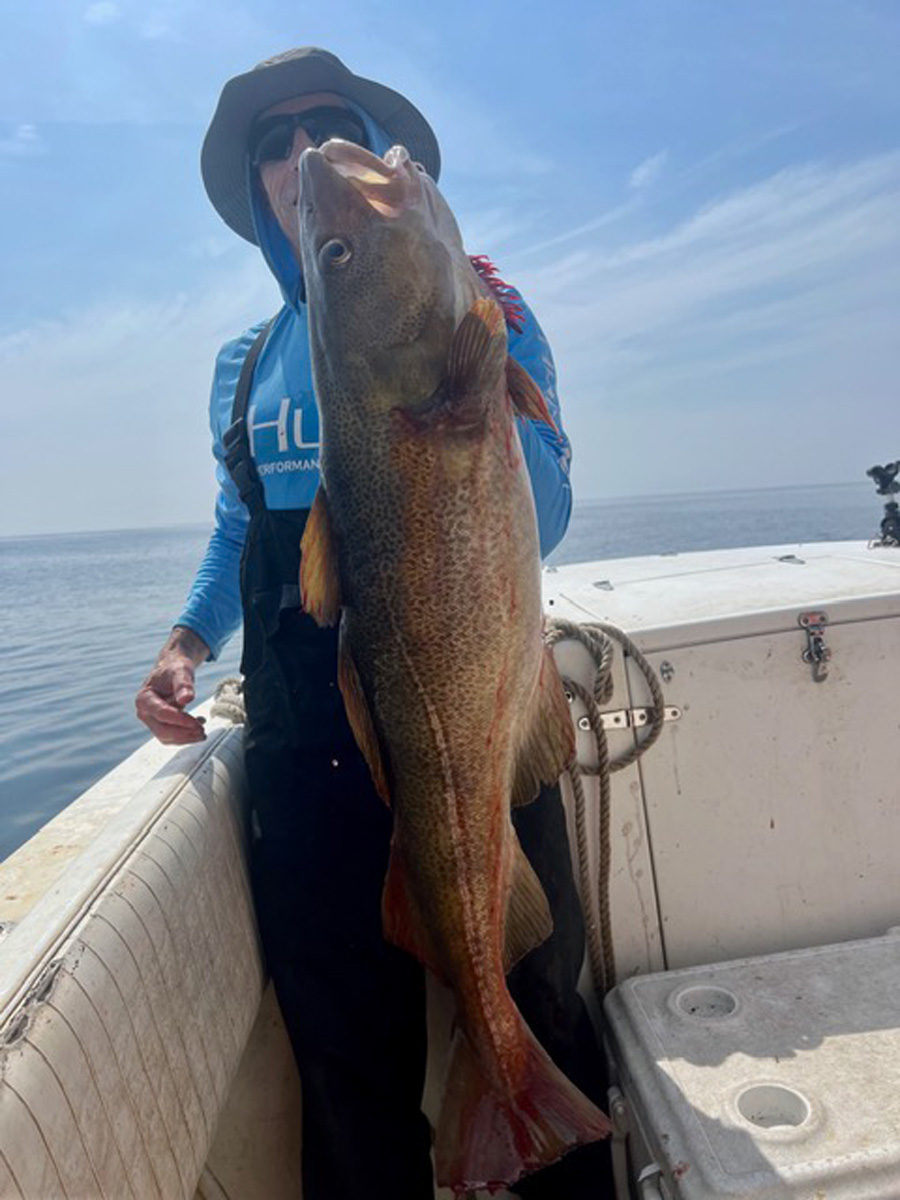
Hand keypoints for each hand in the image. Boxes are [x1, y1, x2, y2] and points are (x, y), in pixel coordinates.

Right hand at [136, 627, 209, 744]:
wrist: (172, 670)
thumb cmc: (174, 669)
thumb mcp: (181, 671)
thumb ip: (183, 684)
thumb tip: (186, 699)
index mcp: (144, 698)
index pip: (161, 713)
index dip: (179, 719)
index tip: (196, 722)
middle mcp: (144, 712)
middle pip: (162, 730)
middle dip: (183, 733)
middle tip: (202, 731)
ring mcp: (151, 720)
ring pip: (167, 737)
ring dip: (185, 738)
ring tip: (202, 732)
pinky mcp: (160, 725)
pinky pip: (172, 736)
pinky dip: (186, 735)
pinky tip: (198, 725)